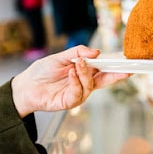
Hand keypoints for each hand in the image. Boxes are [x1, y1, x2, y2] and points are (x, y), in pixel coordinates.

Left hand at [11, 45, 129, 116]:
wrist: (26, 86)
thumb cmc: (42, 71)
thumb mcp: (60, 57)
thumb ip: (77, 53)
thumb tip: (96, 51)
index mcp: (84, 72)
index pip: (104, 70)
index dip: (115, 67)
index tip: (127, 63)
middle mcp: (84, 83)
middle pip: (105, 80)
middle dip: (116, 75)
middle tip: (126, 71)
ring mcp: (78, 93)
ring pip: (91, 84)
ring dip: (86, 73)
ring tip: (77, 64)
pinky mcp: (70, 102)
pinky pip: (79, 92)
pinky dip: (76, 81)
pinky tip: (70, 73)